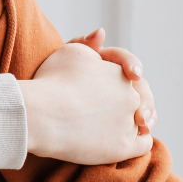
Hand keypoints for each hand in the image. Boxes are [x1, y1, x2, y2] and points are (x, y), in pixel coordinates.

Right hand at [20, 42, 151, 164]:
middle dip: (130, 100)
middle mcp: (131, 97)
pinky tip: (125, 139)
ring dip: (134, 121)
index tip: (117, 82)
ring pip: (140, 121)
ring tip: (112, 125)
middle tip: (109, 108)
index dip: (123, 75)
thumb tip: (101, 33)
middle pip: (137, 98)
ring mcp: (129, 123)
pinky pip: (143, 143)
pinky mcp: (123, 148)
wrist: (39, 115)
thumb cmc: (51, 81)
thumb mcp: (69, 52)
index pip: (129, 72)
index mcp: (121, 73)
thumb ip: (88, 44)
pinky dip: (138, 140)